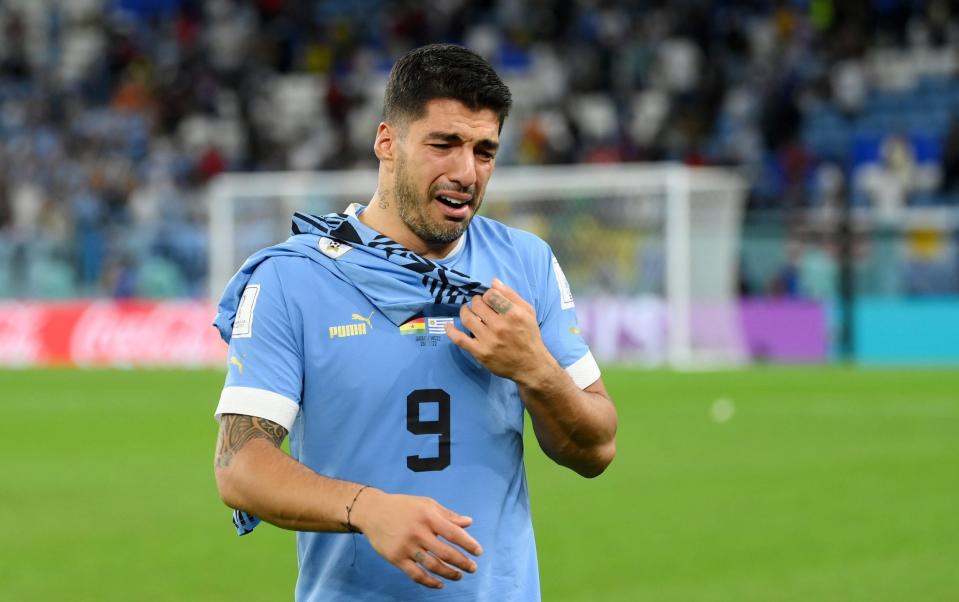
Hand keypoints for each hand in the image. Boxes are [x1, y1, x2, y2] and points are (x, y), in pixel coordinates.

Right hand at [352, 489, 482, 588]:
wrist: (373, 511)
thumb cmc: (403, 506)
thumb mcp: (426, 504)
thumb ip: (448, 515)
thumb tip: (469, 523)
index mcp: (428, 516)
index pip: (453, 533)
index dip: (468, 544)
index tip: (478, 552)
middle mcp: (418, 532)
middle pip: (445, 552)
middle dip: (462, 562)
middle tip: (472, 568)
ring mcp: (407, 546)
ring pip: (432, 565)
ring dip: (449, 573)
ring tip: (459, 576)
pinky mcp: (396, 558)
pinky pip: (416, 574)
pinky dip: (430, 582)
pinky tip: (440, 584)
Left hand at [446, 278, 555, 385]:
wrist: (530, 365)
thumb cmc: (529, 335)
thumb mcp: (528, 312)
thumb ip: (511, 295)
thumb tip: (494, 282)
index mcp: (513, 314)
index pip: (490, 294)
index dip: (487, 294)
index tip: (488, 299)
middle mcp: (500, 326)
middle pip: (478, 305)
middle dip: (476, 301)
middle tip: (477, 304)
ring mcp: (489, 340)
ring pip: (468, 318)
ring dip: (464, 311)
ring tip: (467, 311)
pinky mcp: (480, 352)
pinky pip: (460, 339)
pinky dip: (451, 331)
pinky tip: (448, 326)